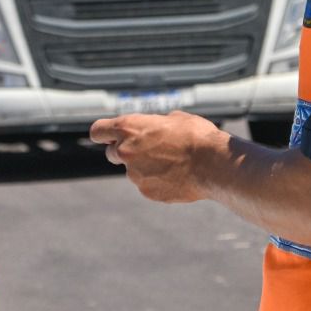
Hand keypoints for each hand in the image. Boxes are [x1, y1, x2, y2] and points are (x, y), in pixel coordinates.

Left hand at [88, 111, 222, 203]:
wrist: (213, 164)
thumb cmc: (196, 136)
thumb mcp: (174, 118)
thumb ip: (155, 125)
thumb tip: (155, 129)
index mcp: (129, 128)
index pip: (98, 131)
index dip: (103, 133)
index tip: (107, 136)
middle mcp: (125, 151)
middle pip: (112, 153)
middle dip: (124, 151)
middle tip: (148, 149)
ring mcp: (135, 174)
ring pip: (133, 170)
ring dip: (145, 167)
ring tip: (173, 163)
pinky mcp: (147, 191)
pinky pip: (147, 185)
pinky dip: (157, 181)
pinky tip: (177, 176)